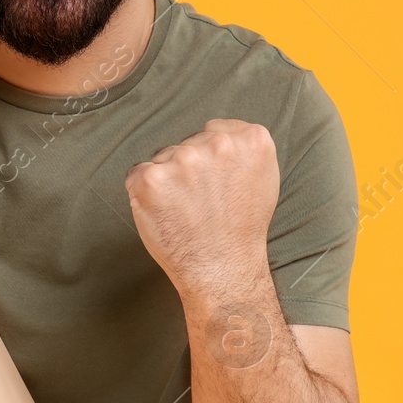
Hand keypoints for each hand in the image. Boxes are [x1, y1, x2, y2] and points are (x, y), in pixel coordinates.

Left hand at [125, 119, 279, 298]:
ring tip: (185, 212)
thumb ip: (243, 150)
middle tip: (202, 204)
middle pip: (188, 144)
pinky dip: (144, 193)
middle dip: (189, 170)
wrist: (222, 271)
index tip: (215, 185)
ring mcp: (182, 159)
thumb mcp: (264, 179)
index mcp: (251, 140)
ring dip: (167, 181)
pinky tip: (165, 213)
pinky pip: (139, 174)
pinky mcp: (151, 178)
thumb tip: (220, 134)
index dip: (211, 160)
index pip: (215, 131)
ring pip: (163, 158)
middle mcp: (218, 144)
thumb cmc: (241, 230)